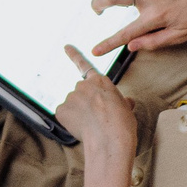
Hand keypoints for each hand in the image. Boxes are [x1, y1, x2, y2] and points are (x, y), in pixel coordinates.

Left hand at [58, 46, 138, 179]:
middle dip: (85, 103)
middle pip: (81, 93)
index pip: (84, 65)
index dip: (73, 55)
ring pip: (72, 105)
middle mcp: (82, 85)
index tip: (65, 46)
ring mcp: (70, 97)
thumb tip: (126, 102)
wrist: (110, 139)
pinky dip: (70, 121)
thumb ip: (120, 100)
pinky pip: (64, 115)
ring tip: (91, 125)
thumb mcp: (126, 108)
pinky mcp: (61, 110)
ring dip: (78, 113)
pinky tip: (81, 128)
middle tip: (96, 117)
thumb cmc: (122, 124)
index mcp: (99, 81)